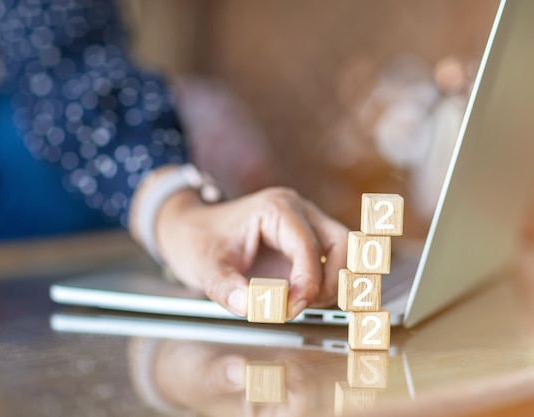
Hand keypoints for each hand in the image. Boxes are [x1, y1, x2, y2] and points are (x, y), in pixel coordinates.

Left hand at [153, 184, 347, 318]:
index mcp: (276, 208)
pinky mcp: (306, 241)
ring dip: (333, 283)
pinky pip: (333, 260)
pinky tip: (305, 300)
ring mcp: (306, 224)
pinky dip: (328, 283)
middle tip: (302, 307)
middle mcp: (298, 210)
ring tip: (301, 304)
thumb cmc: (197, 240)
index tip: (290, 309)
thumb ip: (226, 288)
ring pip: (345, 252)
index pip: (309, 247)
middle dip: (331, 281)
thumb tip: (251, 308)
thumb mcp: (204, 266)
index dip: (306, 283)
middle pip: (342, 244)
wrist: (189, 230)